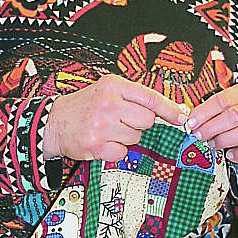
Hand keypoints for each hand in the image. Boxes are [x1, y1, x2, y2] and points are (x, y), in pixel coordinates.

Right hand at [44, 74, 186, 161]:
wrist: (55, 122)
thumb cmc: (85, 106)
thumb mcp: (107, 90)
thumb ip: (134, 97)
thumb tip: (170, 109)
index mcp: (113, 85)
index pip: (150, 97)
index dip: (170, 109)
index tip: (182, 117)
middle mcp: (108, 103)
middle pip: (147, 120)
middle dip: (140, 123)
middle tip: (123, 120)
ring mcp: (102, 125)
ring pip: (136, 137)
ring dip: (126, 137)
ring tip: (109, 129)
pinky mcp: (96, 144)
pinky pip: (123, 152)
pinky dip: (116, 149)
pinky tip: (103, 141)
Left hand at [187, 83, 237, 194]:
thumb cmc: (237, 123)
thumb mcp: (225, 112)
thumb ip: (210, 113)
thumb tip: (189, 120)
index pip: (222, 99)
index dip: (204, 112)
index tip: (191, 123)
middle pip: (234, 115)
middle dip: (212, 127)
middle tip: (198, 136)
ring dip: (225, 139)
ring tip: (212, 144)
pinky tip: (230, 155)